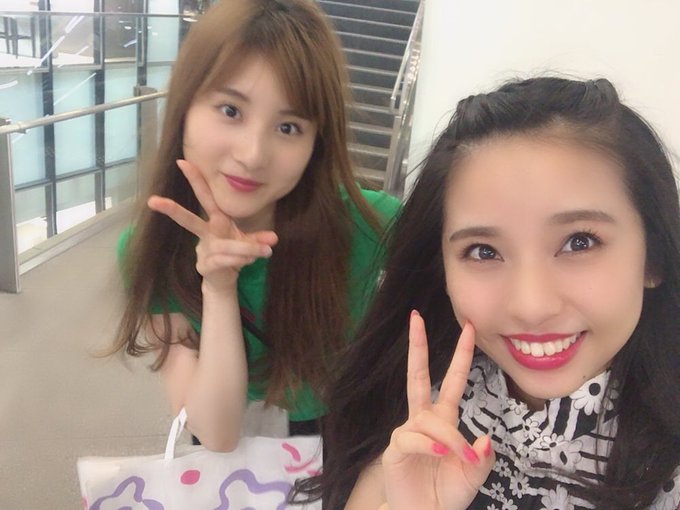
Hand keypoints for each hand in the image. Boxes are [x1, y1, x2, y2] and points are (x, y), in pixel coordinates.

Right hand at [147, 159, 277, 292]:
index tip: (182, 162)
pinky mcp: (204, 266)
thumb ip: (259, 239)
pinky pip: (224, 260)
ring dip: (246, 248)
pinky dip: (241, 260)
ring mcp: (202, 250)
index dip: (195, 180)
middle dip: (173, 210)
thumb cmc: (234, 254)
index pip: (205, 197)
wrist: (226, 280)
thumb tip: (273, 238)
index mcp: (216, 221)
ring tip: (265, 252)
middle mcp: (206, 233)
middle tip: (153, 200)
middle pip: (188, 220)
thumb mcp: (249, 243)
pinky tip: (249, 261)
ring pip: (223, 246)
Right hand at [381, 311, 493, 509]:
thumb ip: (483, 459)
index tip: (468, 328)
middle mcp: (424, 420)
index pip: (452, 380)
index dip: (460, 355)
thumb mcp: (473, 477)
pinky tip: (438, 454)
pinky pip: (413, 439)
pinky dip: (427, 446)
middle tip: (416, 317)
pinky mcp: (395, 448)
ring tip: (460, 459)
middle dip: (417, 346)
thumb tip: (485, 439)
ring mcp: (408, 432)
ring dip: (448, 438)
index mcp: (443, 420)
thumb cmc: (445, 494)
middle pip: (418, 375)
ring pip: (429, 420)